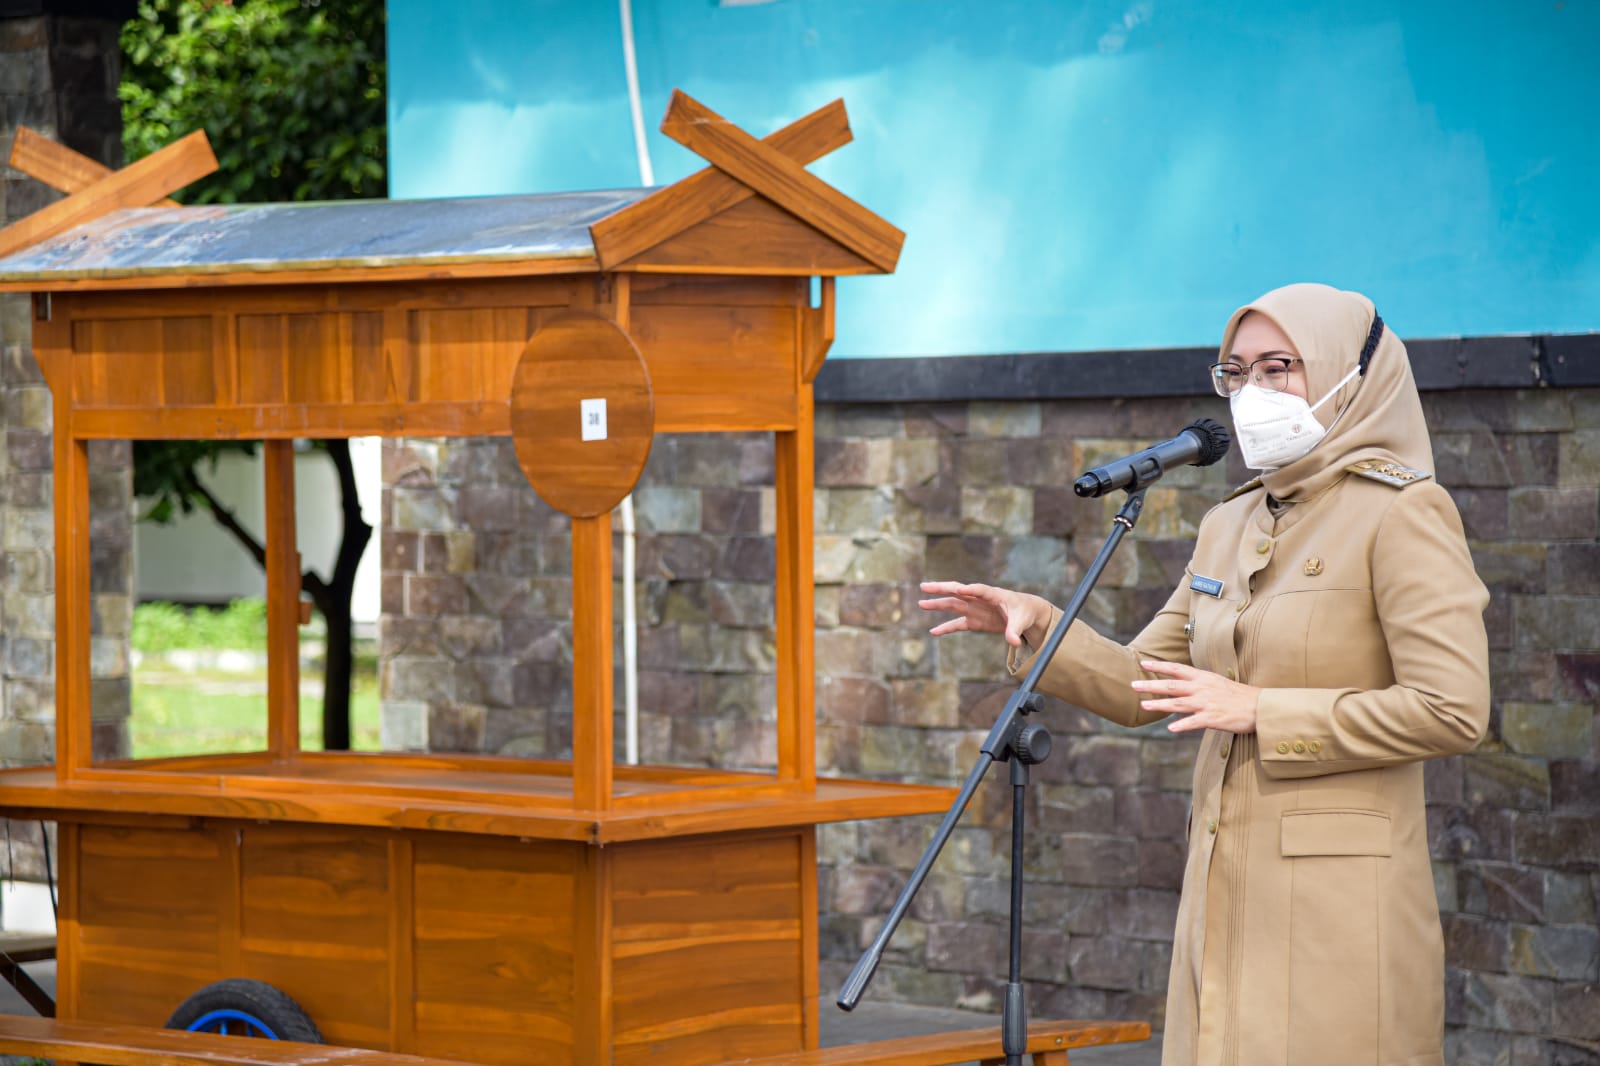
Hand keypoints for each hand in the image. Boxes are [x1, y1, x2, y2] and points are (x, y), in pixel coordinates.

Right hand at [918, 581, 1053, 648]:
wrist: (1024, 614)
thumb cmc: (1024, 612)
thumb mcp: (1022, 621)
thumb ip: (1015, 631)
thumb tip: (1013, 642)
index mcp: (994, 594)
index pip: (980, 590)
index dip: (970, 589)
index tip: (959, 589)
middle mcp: (980, 599)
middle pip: (958, 591)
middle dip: (942, 588)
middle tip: (924, 587)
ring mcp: (975, 609)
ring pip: (953, 604)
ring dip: (937, 604)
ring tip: (921, 603)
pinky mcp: (974, 620)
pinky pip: (957, 624)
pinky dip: (946, 628)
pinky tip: (933, 631)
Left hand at [1132, 660, 1260, 733]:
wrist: (1260, 707)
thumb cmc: (1239, 696)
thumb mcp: (1218, 683)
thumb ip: (1200, 683)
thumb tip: (1183, 685)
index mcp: (1203, 678)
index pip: (1177, 669)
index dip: (1159, 666)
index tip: (1143, 664)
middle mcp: (1202, 688)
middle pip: (1172, 685)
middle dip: (1151, 685)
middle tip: (1133, 684)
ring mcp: (1207, 703)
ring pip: (1178, 703)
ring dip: (1159, 704)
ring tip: (1144, 705)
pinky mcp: (1213, 718)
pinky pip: (1194, 722)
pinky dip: (1182, 725)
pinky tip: (1170, 728)